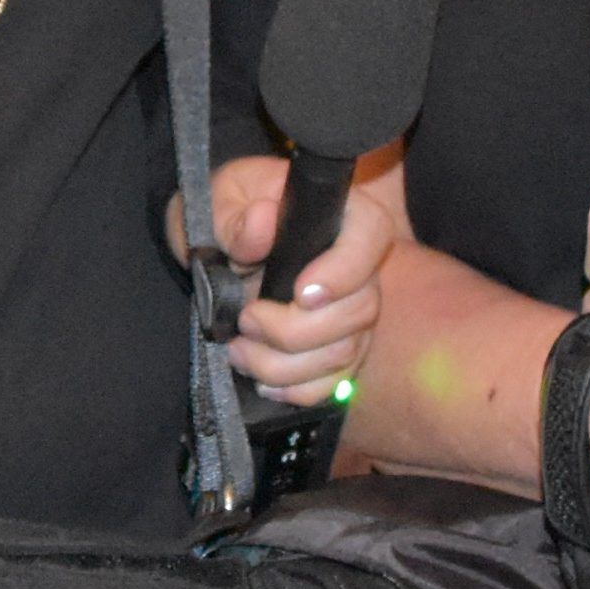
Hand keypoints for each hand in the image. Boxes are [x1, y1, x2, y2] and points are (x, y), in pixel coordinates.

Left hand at [202, 153, 391, 403]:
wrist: (218, 242)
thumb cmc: (227, 210)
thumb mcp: (218, 199)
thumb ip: (234, 214)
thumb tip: (260, 223)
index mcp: (339, 213)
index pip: (371, 234)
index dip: (344, 270)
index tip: (300, 293)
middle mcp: (357, 263)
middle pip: (359, 308)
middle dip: (295, 330)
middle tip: (246, 321)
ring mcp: (351, 309)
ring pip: (346, 351)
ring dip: (287, 365)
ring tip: (239, 351)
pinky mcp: (338, 346)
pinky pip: (336, 381)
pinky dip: (299, 389)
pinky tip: (264, 381)